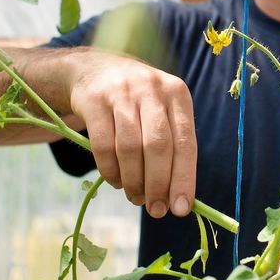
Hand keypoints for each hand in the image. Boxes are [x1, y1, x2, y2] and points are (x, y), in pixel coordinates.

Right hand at [64, 48, 196, 218]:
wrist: (94, 69)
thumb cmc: (137, 101)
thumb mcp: (161, 111)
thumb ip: (172, 146)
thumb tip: (176, 199)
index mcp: (177, 93)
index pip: (186, 142)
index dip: (184, 179)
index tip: (180, 209)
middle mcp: (151, 89)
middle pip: (158, 146)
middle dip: (158, 185)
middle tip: (155, 210)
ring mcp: (121, 92)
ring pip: (130, 148)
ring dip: (133, 182)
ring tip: (135, 197)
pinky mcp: (94, 100)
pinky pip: (103, 146)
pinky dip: (110, 171)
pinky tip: (116, 181)